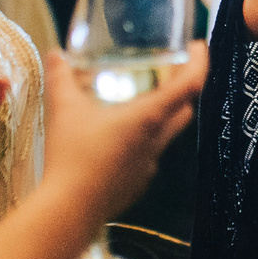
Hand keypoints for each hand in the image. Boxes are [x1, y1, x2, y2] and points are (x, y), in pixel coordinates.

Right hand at [41, 42, 205, 231]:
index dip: (201, 62)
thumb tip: (56, 54)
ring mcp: (149, 166)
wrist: (69, 211)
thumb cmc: (72, 157)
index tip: (199, 47)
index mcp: (148, 118)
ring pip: (166, 134)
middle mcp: (156, 141)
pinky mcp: (136, 183)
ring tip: (140, 103)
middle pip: (184, 109)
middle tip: (169, 72)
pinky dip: (142, 142)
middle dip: (183, 88)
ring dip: (161, 116)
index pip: (190, 85)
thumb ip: (61, 77)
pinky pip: (148, 156)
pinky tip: (119, 139)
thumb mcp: (63, 110)